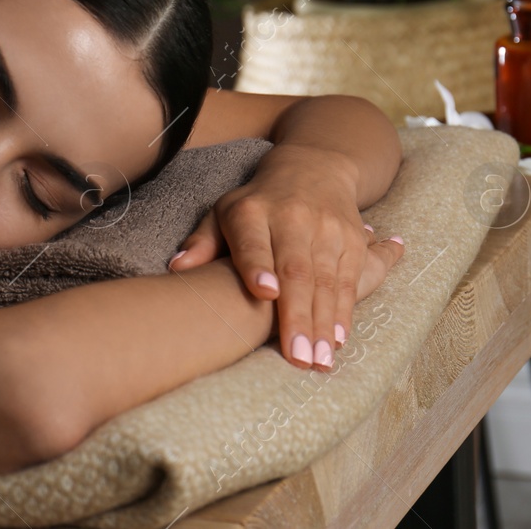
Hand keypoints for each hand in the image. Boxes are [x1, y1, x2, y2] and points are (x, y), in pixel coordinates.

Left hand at [169, 150, 404, 369]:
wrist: (313, 169)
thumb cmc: (256, 205)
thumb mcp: (224, 213)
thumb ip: (203, 242)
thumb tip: (178, 268)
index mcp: (252, 211)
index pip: (254, 241)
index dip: (259, 266)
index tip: (264, 293)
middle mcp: (292, 217)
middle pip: (295, 270)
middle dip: (297, 315)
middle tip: (297, 357)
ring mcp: (327, 227)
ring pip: (325, 280)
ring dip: (323, 323)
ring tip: (319, 360)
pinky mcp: (352, 239)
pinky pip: (348, 280)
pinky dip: (343, 312)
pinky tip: (338, 341)